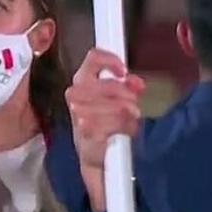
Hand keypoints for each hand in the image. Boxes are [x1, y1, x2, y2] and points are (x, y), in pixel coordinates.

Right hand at [66, 48, 144, 172]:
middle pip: (113, 85)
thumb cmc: (103, 124)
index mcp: (81, 80)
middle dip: (128, 98)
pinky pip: (118, 121)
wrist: (94, 153)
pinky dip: (127, 127)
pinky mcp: (87, 128)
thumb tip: (136, 82)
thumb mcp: (117, 100)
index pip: (94, 58)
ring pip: (119, 105)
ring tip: (127, 123)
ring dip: (129, 116)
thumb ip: (128, 86)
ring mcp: (79, 111)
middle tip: (132, 109)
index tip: (123, 72)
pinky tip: (124, 132)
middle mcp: (75, 93)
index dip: (111, 61)